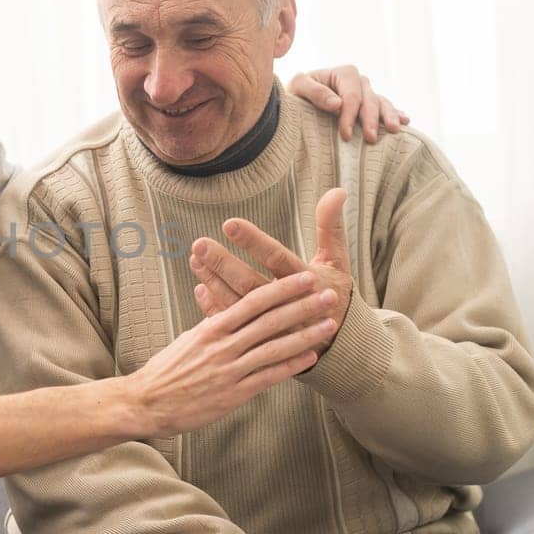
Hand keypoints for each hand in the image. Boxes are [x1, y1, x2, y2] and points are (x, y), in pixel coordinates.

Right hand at [128, 272, 339, 435]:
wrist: (147, 401)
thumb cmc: (167, 369)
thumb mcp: (188, 338)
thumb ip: (211, 322)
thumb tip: (219, 298)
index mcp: (211, 328)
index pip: (252, 301)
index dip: (282, 289)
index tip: (304, 278)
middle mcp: (223, 345)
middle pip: (270, 320)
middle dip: (303, 306)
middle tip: (329, 294)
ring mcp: (229, 370)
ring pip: (274, 347)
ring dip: (305, 334)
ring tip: (329, 324)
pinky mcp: (233, 394)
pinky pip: (268, 377)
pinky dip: (291, 366)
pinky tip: (311, 357)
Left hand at [189, 189, 353, 355]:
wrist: (338, 341)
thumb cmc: (334, 293)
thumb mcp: (337, 260)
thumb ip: (331, 226)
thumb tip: (337, 191)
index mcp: (307, 281)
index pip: (276, 257)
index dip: (253, 241)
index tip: (229, 224)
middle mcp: (287, 304)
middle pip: (250, 283)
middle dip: (224, 263)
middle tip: (199, 244)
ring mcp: (272, 324)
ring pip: (237, 302)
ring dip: (214, 280)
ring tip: (196, 259)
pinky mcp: (260, 337)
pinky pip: (234, 322)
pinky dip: (214, 306)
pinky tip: (200, 286)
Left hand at [290, 66, 408, 143]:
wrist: (300, 98)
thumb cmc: (297, 92)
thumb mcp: (298, 87)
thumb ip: (315, 93)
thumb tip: (338, 104)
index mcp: (344, 73)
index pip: (351, 96)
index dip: (349, 116)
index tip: (345, 135)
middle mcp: (360, 81)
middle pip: (370, 101)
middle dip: (371, 120)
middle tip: (370, 138)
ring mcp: (368, 92)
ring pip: (382, 103)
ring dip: (390, 116)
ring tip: (395, 129)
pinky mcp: (371, 103)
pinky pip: (386, 107)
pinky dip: (396, 113)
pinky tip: (405, 120)